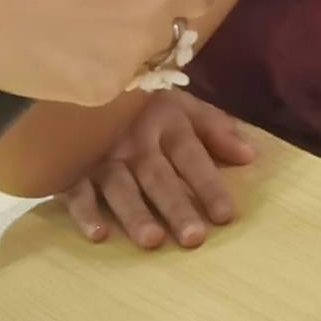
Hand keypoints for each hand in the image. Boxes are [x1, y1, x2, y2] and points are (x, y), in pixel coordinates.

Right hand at [60, 90, 257, 248]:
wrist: (84, 81)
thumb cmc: (143, 103)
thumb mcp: (181, 105)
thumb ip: (214, 128)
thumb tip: (248, 156)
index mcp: (166, 122)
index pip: (191, 156)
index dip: (208, 184)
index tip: (226, 216)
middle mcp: (135, 140)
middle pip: (158, 176)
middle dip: (176, 206)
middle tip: (193, 238)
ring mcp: (101, 154)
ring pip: (121, 186)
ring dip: (135, 213)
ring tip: (152, 240)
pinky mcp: (72, 167)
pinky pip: (77, 190)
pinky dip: (85, 211)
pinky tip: (98, 233)